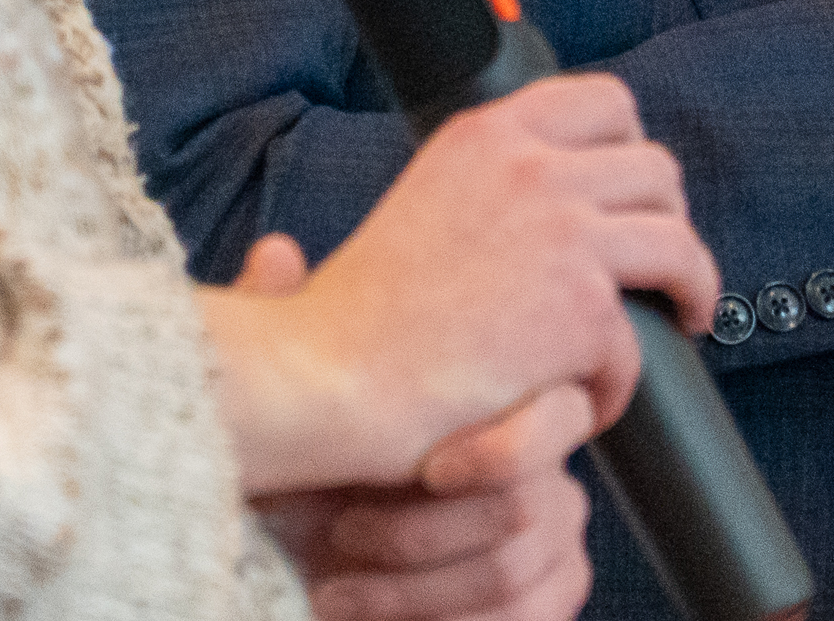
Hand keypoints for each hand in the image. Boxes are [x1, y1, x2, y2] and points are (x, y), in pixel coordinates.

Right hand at [203, 74, 716, 497]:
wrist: (324, 378)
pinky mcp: (581, 311)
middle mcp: (532, 168)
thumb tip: (555, 200)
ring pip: (679, 246)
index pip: (605, 101)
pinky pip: (640, 349)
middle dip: (668, 221)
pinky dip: (616, 386)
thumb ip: (492, 186)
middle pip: (657, 170)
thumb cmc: (359, 318)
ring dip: (687, 290)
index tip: (632, 194)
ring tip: (676, 321)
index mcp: (488, 134)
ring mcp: (564, 234)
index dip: (634, 148)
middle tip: (655, 271)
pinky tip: (584, 401)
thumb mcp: (427, 203)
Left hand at [253, 249, 599, 620]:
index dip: (496, 447)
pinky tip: (359, 609)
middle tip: (343, 533)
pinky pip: (524, 619)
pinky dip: (432, 620)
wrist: (321, 562)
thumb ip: (295, 327)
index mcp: (508, 404)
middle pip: (525, 502)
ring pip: (509, 571)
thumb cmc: (322, 479)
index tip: (426, 467)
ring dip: (408, 586)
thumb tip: (276, 250)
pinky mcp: (541, 605)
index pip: (557, 413)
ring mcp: (553, 545)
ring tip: (333, 582)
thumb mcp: (304, 404)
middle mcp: (547, 471)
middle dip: (419, 529)